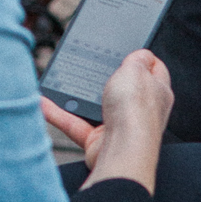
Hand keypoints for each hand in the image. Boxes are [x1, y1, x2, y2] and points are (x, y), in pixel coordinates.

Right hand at [41, 49, 173, 192]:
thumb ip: (139, 58)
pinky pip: (75, 124)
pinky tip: (44, 103)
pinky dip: (58, 114)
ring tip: (60, 80)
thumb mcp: (137, 69)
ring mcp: (120, 126)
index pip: (152, 70)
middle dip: (101, 76)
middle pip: (120, 87)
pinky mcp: (99, 140)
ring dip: (75, 95)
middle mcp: (140, 110)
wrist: (122, 151)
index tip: (124, 50)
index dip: (138, 58)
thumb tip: (141, 54)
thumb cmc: (136, 113)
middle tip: (87, 63)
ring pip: (93, 105)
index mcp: (157, 91)